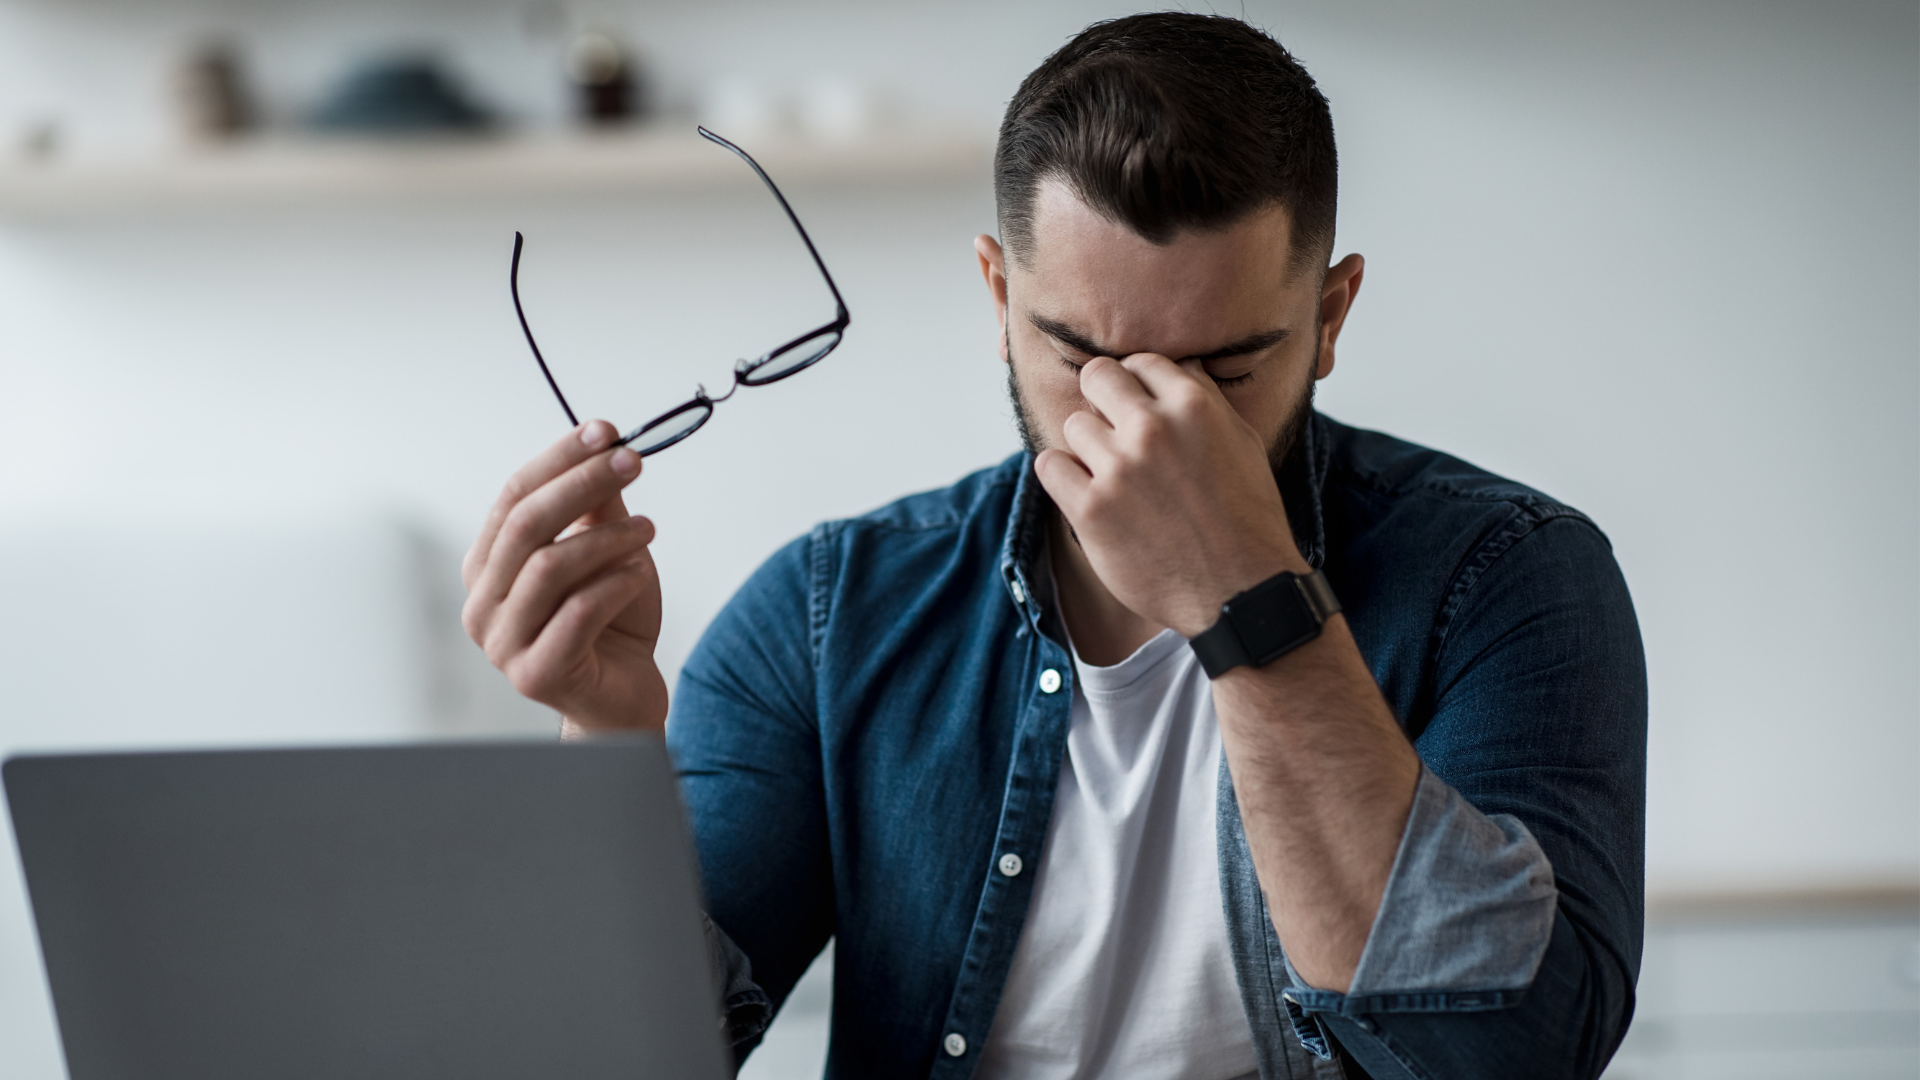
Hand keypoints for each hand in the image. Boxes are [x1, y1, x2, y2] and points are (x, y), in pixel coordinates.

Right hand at [461, 420, 666, 731]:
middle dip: (582, 484)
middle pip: (525, 525)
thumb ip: (596, 506)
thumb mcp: (605, 552)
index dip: (558, 459)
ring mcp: (502, 643)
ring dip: (607, 538)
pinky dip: (616, 583)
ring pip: (550, 567)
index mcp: (488, 566)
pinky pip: (579, 612)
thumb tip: (603, 445)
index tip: (605, 432)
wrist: (624, 696)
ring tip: (649, 530)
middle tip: (632, 461)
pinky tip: (640, 573)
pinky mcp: (535, 675)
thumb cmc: (611, 622)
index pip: (513, 496)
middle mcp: (482, 603)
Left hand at [1034, 354, 1306, 637]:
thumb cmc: (1247, 519)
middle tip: (1114, 432)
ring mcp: (1119, 469)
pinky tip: (1085, 492)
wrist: (1240, 591)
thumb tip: (1182, 365)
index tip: (1138, 407)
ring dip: (1088, 447)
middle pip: (1097, 378)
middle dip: (1103, 399)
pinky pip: (1049, 465)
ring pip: (1073, 424)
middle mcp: (1152, 430)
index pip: (1141, 362)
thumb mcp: (1242, 444)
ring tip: (1112, 475)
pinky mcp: (1091, 509)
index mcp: (1194, 406)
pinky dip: (1062, 476)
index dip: (1137, 384)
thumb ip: (1207, 400)